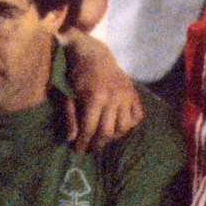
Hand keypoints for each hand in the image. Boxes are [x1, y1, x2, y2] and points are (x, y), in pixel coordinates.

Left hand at [61, 31, 143, 151]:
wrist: (94, 55)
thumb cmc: (77, 75)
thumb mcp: (67, 95)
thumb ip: (69, 117)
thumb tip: (71, 139)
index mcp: (95, 97)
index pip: (90, 128)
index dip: (84, 142)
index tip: (79, 150)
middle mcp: (114, 98)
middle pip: (107, 131)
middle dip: (98, 143)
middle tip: (91, 147)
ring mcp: (126, 96)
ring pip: (124, 127)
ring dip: (114, 136)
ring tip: (104, 136)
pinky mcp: (134, 94)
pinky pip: (137, 117)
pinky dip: (129, 125)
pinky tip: (118, 125)